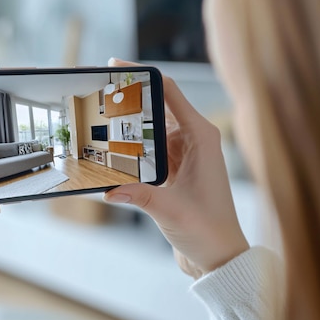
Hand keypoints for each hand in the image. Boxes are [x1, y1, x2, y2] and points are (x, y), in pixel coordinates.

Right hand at [104, 59, 248, 278]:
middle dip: (129, 101)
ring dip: (128, 129)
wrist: (220, 256)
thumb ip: (138, 195)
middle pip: (157, 107)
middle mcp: (194, 140)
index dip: (143, 73)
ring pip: (150, 130)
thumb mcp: (171, 210)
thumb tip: (107, 188)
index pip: (170, 91)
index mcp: (201, 137)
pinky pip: (149, 151)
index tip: (117, 64)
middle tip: (99, 96)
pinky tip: (111, 153)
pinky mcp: (175, 170)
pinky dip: (131, 151)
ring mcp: (184, 154)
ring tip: (99, 123)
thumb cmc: (209, 230)